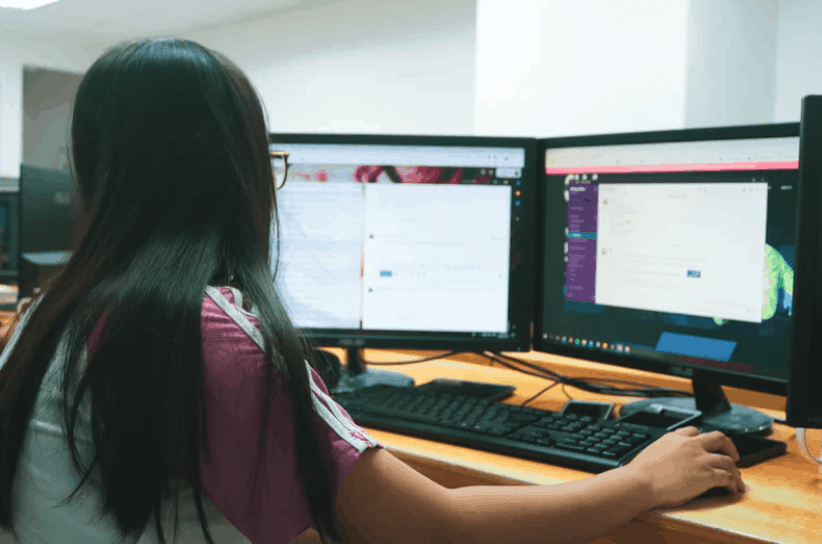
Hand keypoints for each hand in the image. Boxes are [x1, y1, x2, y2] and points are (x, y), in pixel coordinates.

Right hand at [625, 426, 744, 507]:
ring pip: (728, 460)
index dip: (704, 438)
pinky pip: (727, 478)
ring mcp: (701, 460)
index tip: (706, 445)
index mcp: (675, 437)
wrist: (642, 482)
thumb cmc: (641, 472)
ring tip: (736, 478)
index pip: (695, 431)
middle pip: (718, 438)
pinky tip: (732, 489)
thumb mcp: (651, 451)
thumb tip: (663, 459)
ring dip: (734, 470)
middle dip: (729, 446)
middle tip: (733, 454)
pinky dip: (733, 484)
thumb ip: (663, 450)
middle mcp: (691, 445)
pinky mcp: (707, 476)